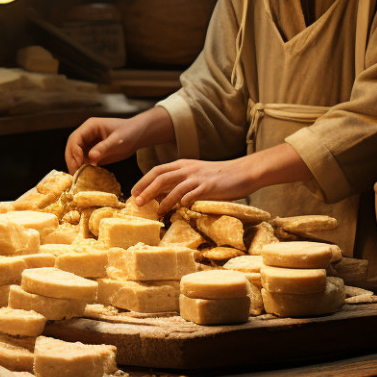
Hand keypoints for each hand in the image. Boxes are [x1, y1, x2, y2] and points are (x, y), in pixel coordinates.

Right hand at [64, 108, 174, 171]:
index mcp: (90, 127)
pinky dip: (82, 168)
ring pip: (75, 154)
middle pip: (71, 147)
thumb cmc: (129, 133)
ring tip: (78, 177)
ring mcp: (88, 143)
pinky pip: (83, 160)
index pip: (75, 139)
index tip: (79, 164)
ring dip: (75, 165)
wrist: (137, 135)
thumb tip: (91, 158)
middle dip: (72, 160)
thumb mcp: (117, 141)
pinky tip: (84, 176)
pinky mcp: (92, 152)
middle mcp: (86, 134)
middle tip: (75, 173)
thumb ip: (104, 148)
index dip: (74, 152)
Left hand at [129, 158, 257, 215]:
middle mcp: (187, 169)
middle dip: (146, 189)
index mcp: (182, 165)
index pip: (157, 170)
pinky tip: (180, 207)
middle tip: (137, 202)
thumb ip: (177, 183)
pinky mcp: (209, 186)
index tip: (134, 192)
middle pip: (161, 177)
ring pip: (174, 186)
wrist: (242, 172)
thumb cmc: (216, 177)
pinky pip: (193, 193)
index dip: (143, 181)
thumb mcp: (194, 176)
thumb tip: (159, 196)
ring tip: (155, 210)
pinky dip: (184, 200)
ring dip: (162, 199)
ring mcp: (198, 177)